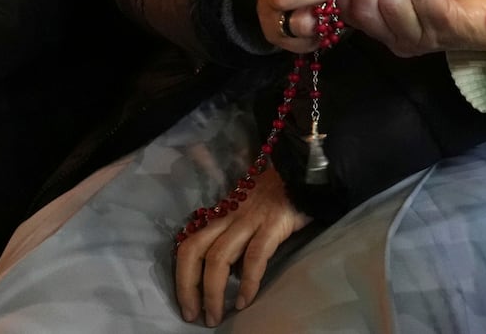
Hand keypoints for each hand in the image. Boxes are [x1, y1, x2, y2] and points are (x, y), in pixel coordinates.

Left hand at [173, 162, 310, 326]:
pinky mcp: (273, 223)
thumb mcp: (246, 209)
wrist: (304, 169)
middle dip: (188, 287)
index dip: (181, 276)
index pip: (189, 244)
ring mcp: (250, 219)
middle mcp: (229, 216)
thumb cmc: (277, 193)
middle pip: (195, 251)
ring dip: (213, 292)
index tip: (186, 303)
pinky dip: (247, 282)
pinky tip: (245, 301)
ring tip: (215, 317)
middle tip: (193, 315)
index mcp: (221, 214)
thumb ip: (234, 234)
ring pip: (219, 257)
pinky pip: (254, 257)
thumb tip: (231, 272)